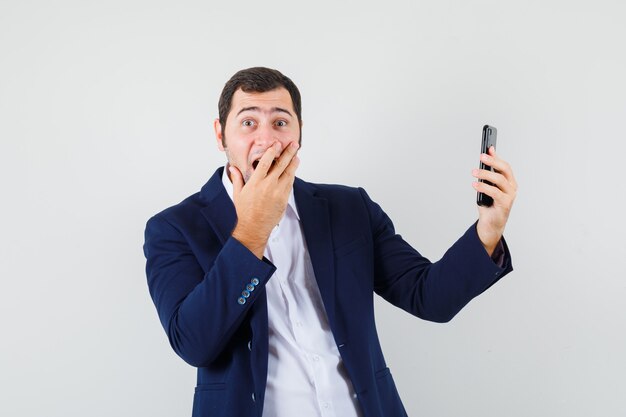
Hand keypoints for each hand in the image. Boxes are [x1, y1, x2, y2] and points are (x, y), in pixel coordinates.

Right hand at [230, 141, 299, 257]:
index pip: (265, 162)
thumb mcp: (238, 194)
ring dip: (293, 163)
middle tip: (294, 144)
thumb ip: (237, 179)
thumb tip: (233, 168)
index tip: (277, 144)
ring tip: (297, 155)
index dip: (272, 151)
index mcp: (256, 182)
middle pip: (281, 165)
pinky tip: (293, 170)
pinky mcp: (284, 199)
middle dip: (288, 153)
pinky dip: (292, 175)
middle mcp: (268, 186)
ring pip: (288, 174)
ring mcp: (278, 192)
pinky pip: (289, 184)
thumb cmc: (245, 211)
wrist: (254, 227)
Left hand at [472, 146, 516, 255]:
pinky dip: (484, 187)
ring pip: (499, 180)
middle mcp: (512, 187)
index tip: (487, 148)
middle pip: (504, 170)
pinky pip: (494, 192)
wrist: (491, 223)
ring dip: (485, 174)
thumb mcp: (488, 186)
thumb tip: (485, 158)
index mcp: (509, 181)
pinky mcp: (505, 204)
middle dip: (492, 162)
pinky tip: (475, 184)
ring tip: (474, 172)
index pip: (504, 165)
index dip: (496, 156)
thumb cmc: (490, 203)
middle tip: (481, 157)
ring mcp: (510, 195)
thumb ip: (488, 173)